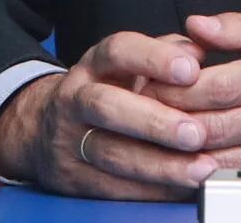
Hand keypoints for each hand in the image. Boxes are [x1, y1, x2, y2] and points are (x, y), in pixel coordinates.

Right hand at [0, 32, 211, 198]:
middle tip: (196, 133)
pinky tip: (181, 187)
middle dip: (155, 122)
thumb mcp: (127, 63)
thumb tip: (197, 50)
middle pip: (108, 106)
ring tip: (198, 169)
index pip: (118, 51)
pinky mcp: (73, 177)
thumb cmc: (103, 91)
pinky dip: (151, 190)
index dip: (154, 58)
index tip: (191, 69)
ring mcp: (71, 139)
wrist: (43, 129)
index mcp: (94, 65)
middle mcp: (77, 98)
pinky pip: (114, 187)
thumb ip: (163, 52)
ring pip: (111, 153)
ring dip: (159, 165)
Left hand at [146, 13, 240, 164]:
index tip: (152, 81)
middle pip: (217, 121)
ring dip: (182, 149)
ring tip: (155, 135)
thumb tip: (195, 24)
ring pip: (222, 154)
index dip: (180, 85)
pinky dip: (204, 170)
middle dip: (172, 118)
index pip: (222, 82)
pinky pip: (236, 176)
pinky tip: (184, 159)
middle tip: (143, 111)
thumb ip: (239, 26)